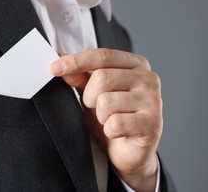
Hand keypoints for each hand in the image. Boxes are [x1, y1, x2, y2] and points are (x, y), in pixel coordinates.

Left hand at [50, 48, 162, 190]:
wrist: (130, 152)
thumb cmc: (113, 116)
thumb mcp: (93, 93)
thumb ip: (80, 76)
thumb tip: (59, 57)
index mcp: (137, 64)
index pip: (102, 56)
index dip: (76, 61)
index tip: (53, 68)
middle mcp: (149, 78)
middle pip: (102, 77)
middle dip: (89, 97)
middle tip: (95, 108)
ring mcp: (153, 101)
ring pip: (106, 102)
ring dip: (100, 116)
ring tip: (109, 120)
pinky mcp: (151, 124)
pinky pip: (115, 124)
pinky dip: (109, 131)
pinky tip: (118, 133)